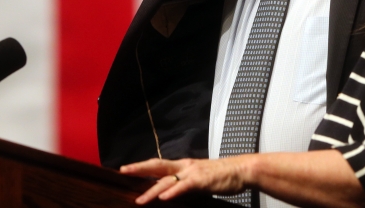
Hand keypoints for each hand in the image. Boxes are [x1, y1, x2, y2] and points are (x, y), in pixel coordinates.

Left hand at [121, 157, 250, 203]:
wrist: (241, 170)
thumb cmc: (222, 175)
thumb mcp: (199, 177)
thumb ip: (185, 183)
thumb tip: (172, 191)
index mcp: (184, 165)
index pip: (159, 164)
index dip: (142, 166)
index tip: (127, 168)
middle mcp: (185, 166)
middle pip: (158, 166)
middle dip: (139, 169)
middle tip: (123, 171)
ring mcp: (192, 173)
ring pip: (168, 180)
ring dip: (153, 190)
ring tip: (140, 200)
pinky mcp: (201, 181)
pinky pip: (184, 186)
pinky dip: (173, 192)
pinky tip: (164, 198)